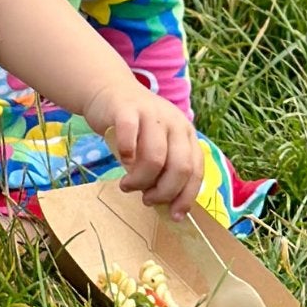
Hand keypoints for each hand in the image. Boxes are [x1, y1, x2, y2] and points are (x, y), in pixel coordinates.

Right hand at [82, 77, 203, 219]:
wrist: (110, 91)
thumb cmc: (136, 127)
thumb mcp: (158, 144)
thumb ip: (165, 168)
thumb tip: (166, 205)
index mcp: (187, 133)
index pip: (196, 171)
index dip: (186, 196)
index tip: (174, 215)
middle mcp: (175, 122)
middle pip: (179, 167)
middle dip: (163, 191)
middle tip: (146, 199)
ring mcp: (151, 114)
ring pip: (154, 158)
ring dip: (141, 180)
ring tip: (128, 186)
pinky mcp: (126, 109)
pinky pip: (129, 137)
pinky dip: (126, 156)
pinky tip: (122, 162)